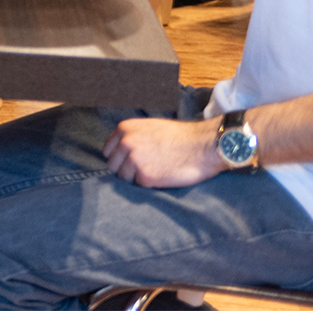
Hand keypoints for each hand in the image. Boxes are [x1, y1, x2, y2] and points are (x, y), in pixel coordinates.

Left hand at [103, 116, 223, 187]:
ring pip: (124, 177)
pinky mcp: (145, 176)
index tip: (129, 162)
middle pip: (113, 166)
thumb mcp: (149, 127)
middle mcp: (125, 143)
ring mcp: (134, 160)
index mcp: (124, 129)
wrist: (204, 145)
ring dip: (136, 178)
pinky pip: (138, 185)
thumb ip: (132, 136)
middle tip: (144, 169)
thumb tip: (120, 150)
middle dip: (125, 169)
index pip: (108, 151)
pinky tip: (162, 176)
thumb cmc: (180, 136)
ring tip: (155, 171)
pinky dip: (149, 184)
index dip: (119, 158)